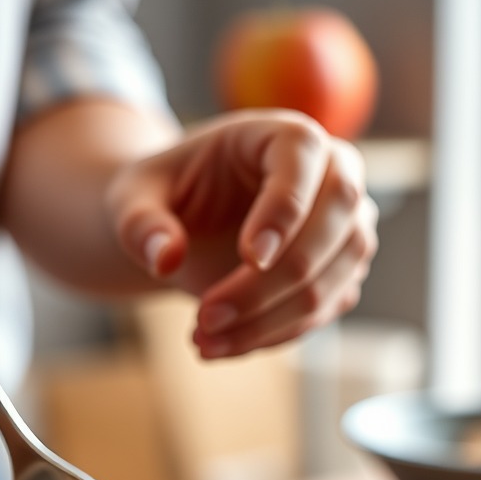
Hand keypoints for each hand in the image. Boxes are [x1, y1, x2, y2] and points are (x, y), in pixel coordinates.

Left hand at [106, 109, 377, 357]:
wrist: (186, 227)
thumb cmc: (166, 197)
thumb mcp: (134, 199)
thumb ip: (141, 223)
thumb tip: (164, 258)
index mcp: (284, 136)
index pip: (305, 161)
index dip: (284, 212)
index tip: (250, 259)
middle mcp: (332, 176)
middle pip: (332, 231)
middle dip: (267, 287)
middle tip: (205, 317)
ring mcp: (346, 229)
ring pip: (328, 285)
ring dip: (265, 323)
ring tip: (202, 339)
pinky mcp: (341, 274)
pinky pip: (319, 314)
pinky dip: (270, 335)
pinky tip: (221, 343)